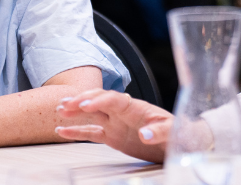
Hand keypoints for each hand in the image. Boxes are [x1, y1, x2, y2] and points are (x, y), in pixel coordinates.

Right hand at [55, 89, 173, 162]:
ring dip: (76, 111)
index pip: (114, 99)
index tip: (84, 103)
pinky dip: (77, 131)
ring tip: (59, 109)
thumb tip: (144, 135)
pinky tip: (62, 131)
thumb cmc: (178, 133)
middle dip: (82, 101)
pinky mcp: (113, 136)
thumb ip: (159, 132)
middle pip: (99, 101)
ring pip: (92, 114)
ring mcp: (116, 123)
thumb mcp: (173, 131)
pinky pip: (92, 132)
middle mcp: (123, 113)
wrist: (180, 141)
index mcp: (136, 108)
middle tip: (65, 104)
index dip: (100, 100)